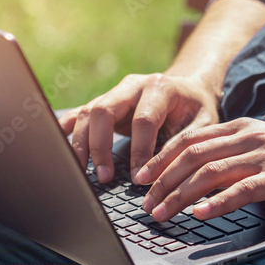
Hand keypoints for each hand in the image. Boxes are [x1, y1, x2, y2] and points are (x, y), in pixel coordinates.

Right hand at [58, 73, 220, 182]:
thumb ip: (184, 143)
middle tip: (105, 176)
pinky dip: (68, 131)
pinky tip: (60, 150)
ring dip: (82, 143)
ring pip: (88, 113)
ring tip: (82, 171)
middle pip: (105, 110)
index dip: (140, 150)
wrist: (189, 88)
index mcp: (160, 88)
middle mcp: (133, 85)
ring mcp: (115, 92)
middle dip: (101, 146)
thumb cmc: (197, 109)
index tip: (139, 178)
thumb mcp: (203, 124)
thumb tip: (160, 173)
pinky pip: (80, 114)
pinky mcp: (105, 103)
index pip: (143, 120)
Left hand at [135, 118, 264, 221]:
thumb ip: (237, 156)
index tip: (140, 179)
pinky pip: (241, 190)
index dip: (160, 159)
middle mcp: (250, 137)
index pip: (190, 139)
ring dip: (179, 195)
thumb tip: (201, 177)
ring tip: (161, 214)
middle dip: (162, 181)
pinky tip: (200, 215)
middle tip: (144, 204)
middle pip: (192, 155)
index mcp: (243, 128)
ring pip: (209, 172)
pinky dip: (216, 203)